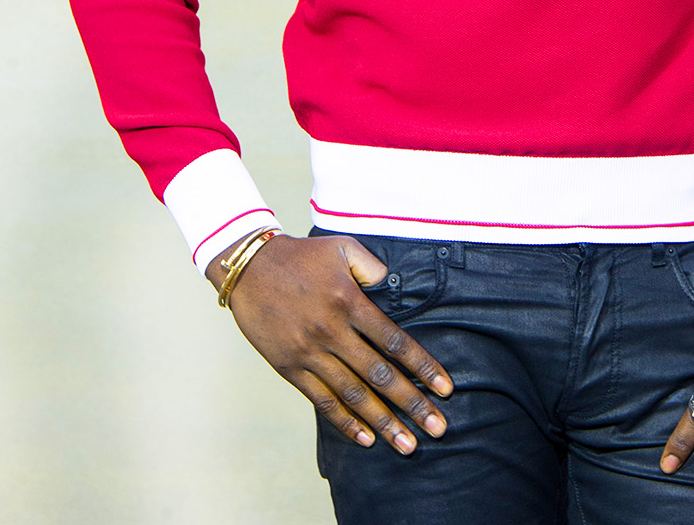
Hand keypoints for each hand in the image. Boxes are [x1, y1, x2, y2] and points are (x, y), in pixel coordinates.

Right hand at [206, 233, 453, 454]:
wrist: (248, 268)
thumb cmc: (301, 256)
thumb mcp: (341, 248)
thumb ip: (372, 267)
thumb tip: (392, 286)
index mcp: (349, 301)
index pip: (394, 341)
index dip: (422, 366)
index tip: (445, 389)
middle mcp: (332, 331)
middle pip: (380, 375)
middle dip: (412, 404)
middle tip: (438, 428)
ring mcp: (310, 353)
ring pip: (353, 395)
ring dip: (383, 422)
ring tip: (408, 444)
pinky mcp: (290, 368)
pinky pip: (322, 401)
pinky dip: (345, 422)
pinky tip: (366, 439)